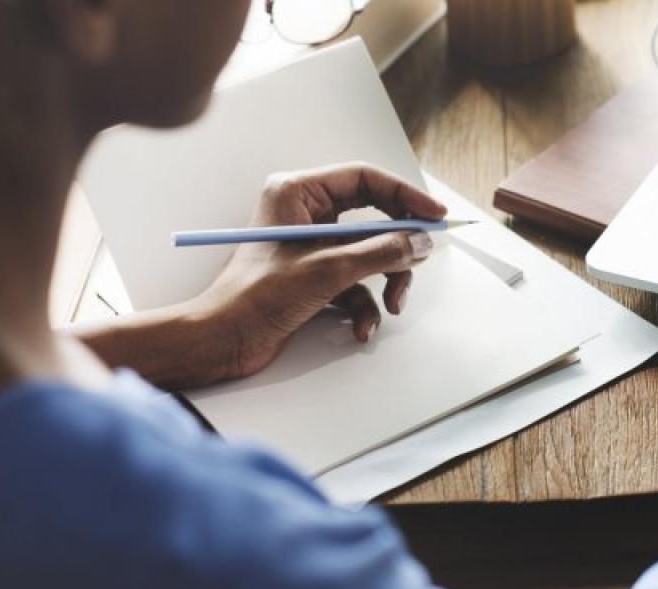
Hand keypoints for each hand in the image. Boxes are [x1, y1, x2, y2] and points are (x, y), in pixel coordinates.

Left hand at [190, 162, 446, 378]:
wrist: (223, 340)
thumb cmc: (256, 297)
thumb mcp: (328, 270)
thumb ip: (380, 252)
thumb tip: (420, 242)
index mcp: (297, 193)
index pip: (364, 179)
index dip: (404, 196)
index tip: (434, 216)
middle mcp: (304, 214)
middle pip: (372, 219)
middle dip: (395, 249)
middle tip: (418, 262)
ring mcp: (310, 247)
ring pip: (368, 255)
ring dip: (384, 283)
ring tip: (390, 306)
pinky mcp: (313, 277)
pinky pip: (354, 284)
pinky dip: (363, 307)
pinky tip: (360, 328)